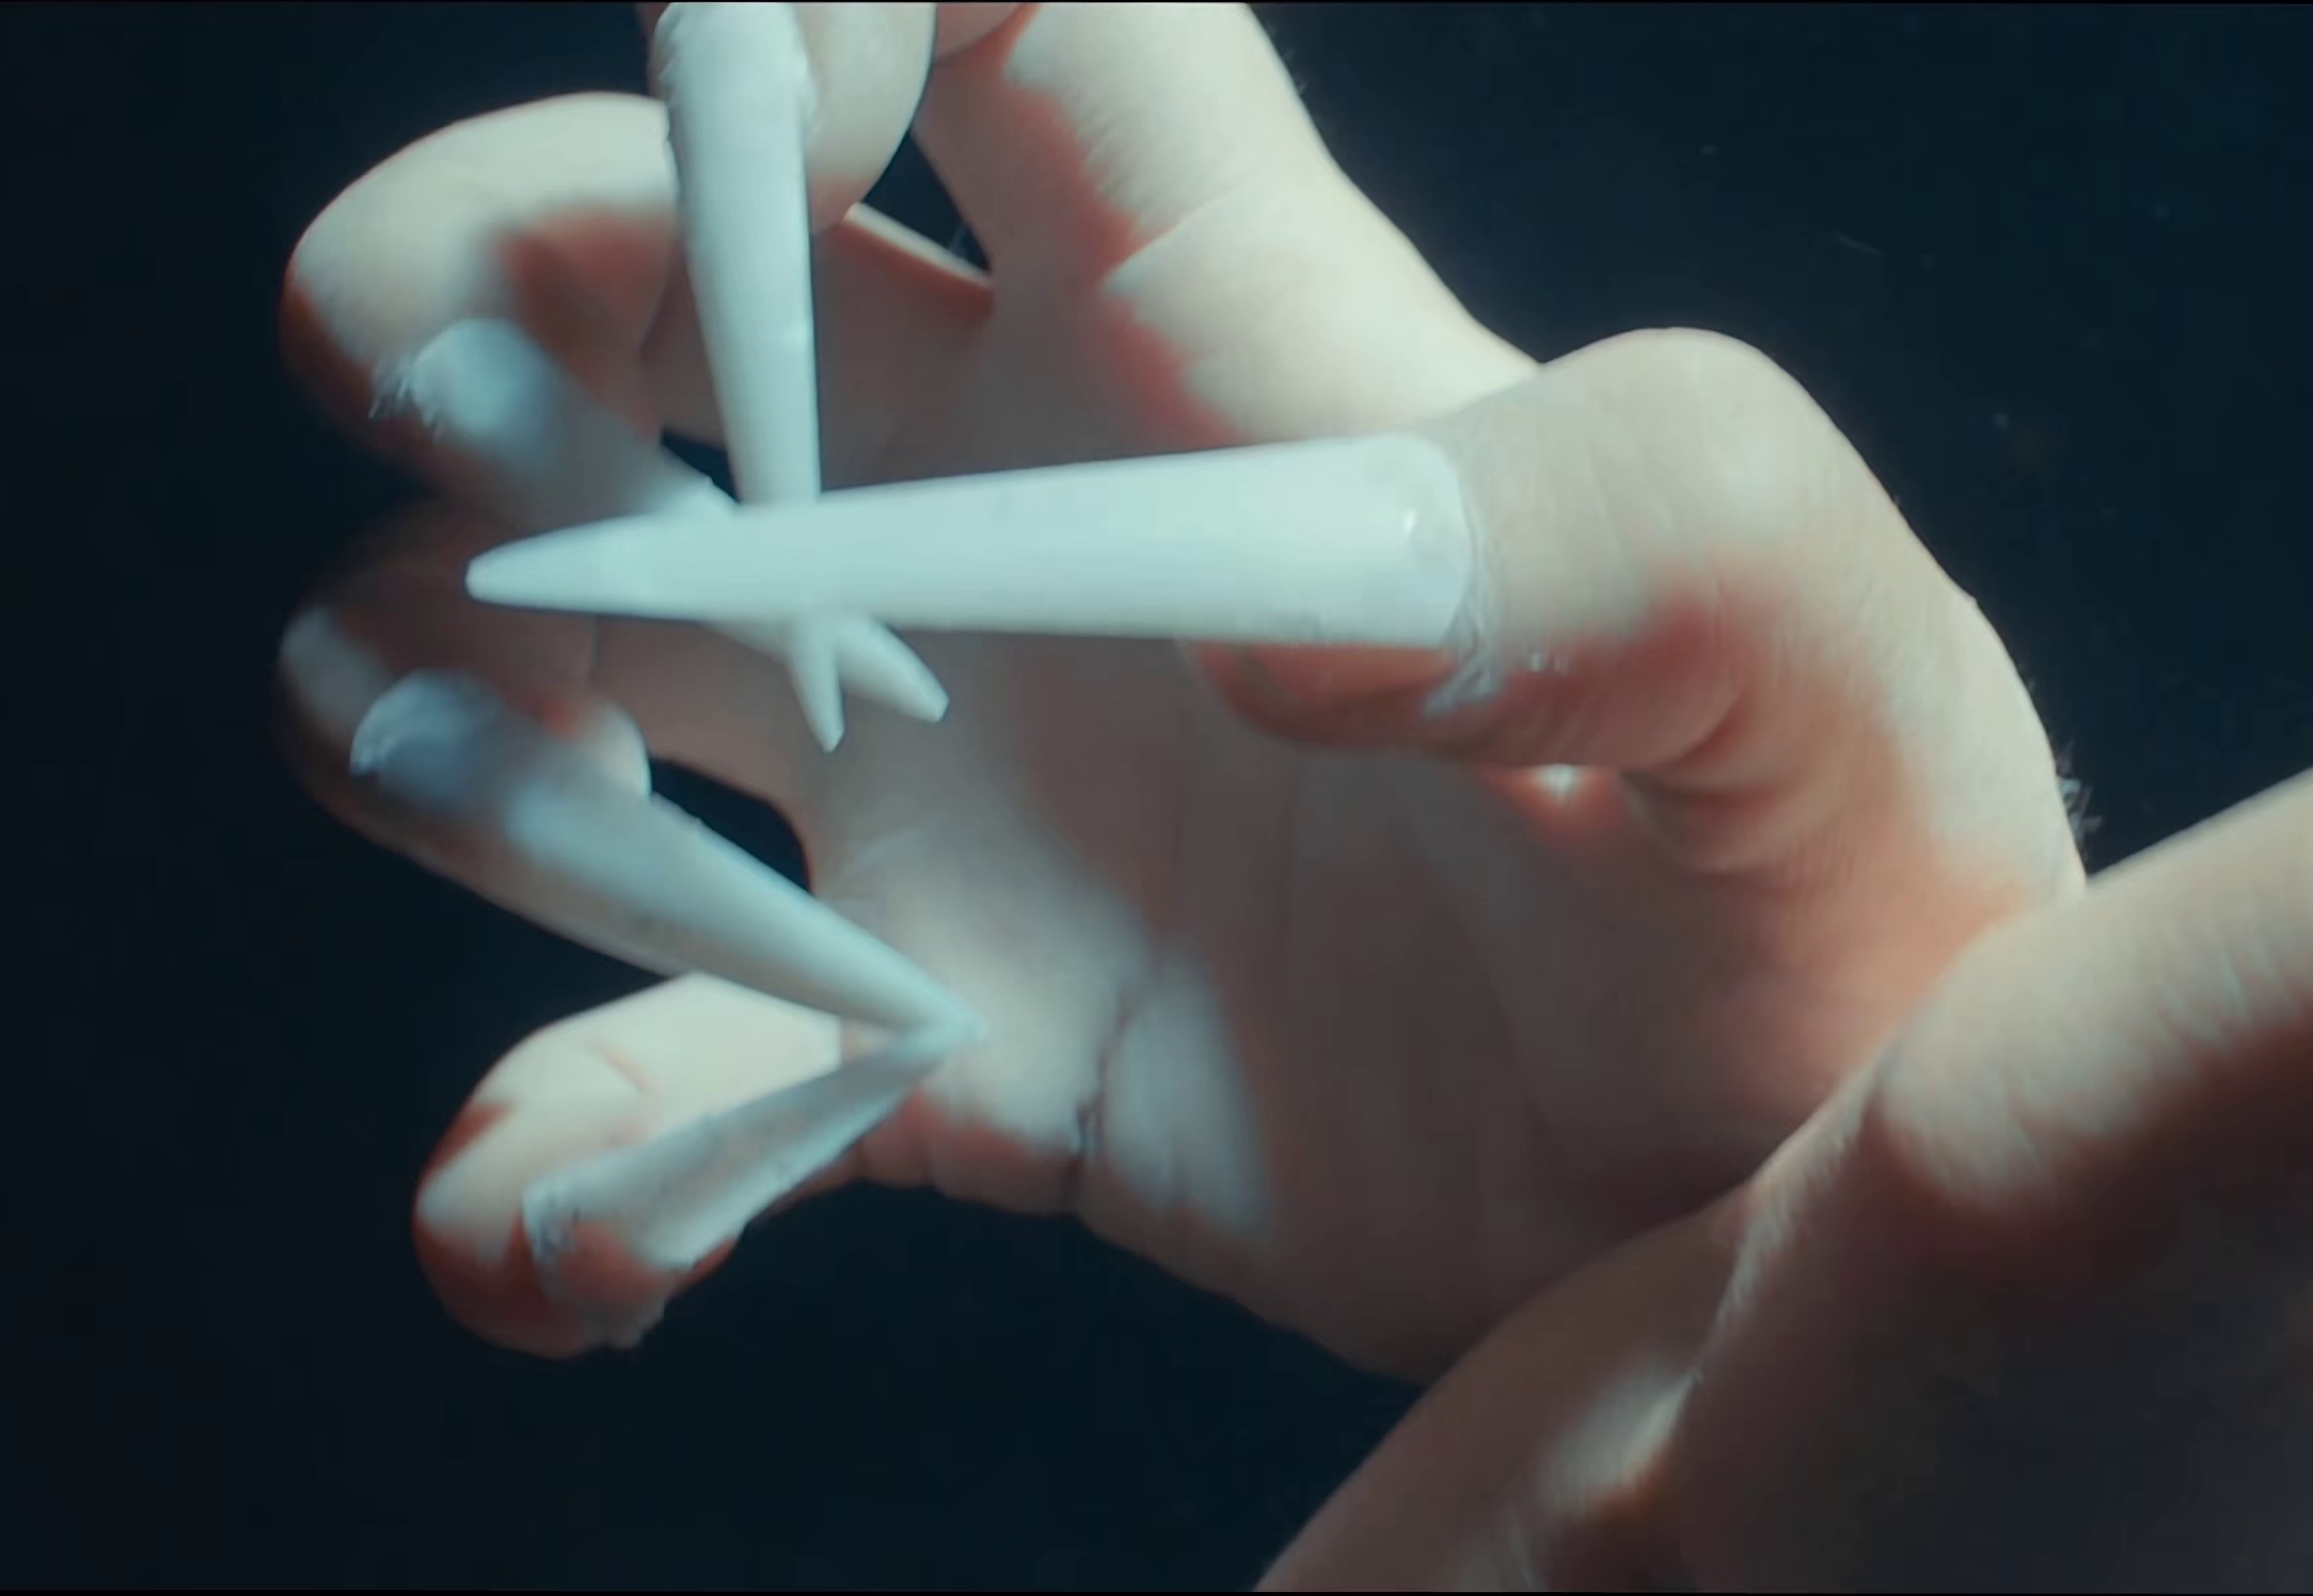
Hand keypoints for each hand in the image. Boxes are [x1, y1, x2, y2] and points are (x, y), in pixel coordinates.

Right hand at [274, 2, 2081, 1376]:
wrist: (1818, 1234)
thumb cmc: (1858, 915)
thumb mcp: (1827, 684)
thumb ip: (1639, 538)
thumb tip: (1280, 590)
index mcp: (1230, 336)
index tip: (756, 158)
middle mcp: (1031, 510)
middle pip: (625, 256)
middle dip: (462, 303)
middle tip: (565, 517)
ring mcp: (957, 775)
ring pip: (520, 632)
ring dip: (454, 749)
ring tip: (696, 929)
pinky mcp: (941, 1042)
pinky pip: (636, 1078)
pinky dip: (551, 1159)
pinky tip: (615, 1235)